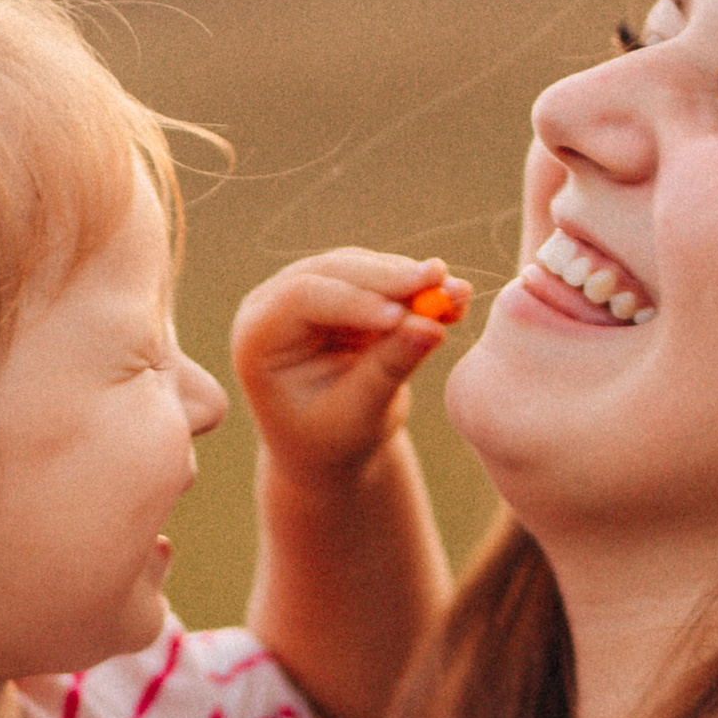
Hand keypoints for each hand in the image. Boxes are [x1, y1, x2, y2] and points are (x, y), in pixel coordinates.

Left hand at [232, 250, 470, 492]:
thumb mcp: (356, 417)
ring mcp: (310, 291)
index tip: (402, 318)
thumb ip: (387, 370)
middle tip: (440, 280)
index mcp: (258, 338)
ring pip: (364, 267)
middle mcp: (276, 304)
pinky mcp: (344, 291)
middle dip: (390, 278)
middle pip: (334, 271)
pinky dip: (418, 289)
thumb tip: (432, 326)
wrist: (331, 450)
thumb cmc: (331, 443)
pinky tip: (455, 299)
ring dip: (412, 279)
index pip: (304, 299)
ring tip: (459, 295)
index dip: (355, 301)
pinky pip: (384, 278)